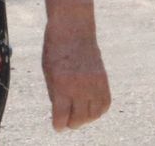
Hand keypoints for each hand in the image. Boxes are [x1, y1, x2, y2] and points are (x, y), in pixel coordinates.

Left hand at [41, 13, 110, 130]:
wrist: (73, 29)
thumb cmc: (55, 50)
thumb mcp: (49, 73)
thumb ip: (55, 94)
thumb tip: (63, 115)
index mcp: (62, 84)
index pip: (62, 116)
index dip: (58, 125)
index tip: (57, 125)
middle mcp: (80, 86)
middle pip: (79, 119)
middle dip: (71, 123)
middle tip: (67, 121)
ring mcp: (94, 83)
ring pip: (94, 114)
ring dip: (86, 118)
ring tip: (78, 114)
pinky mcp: (104, 79)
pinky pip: (105, 104)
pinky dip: (98, 110)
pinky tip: (90, 107)